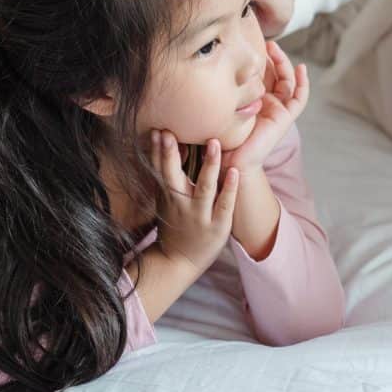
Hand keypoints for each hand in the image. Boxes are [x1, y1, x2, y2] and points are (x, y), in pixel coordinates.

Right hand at [150, 129, 238, 274]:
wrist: (178, 262)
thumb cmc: (174, 225)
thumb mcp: (164, 201)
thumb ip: (166, 176)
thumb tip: (166, 145)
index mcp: (167, 195)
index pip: (159, 169)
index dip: (156, 150)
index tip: (156, 129)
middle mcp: (180, 203)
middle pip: (173, 176)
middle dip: (170, 154)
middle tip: (171, 132)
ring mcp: (199, 215)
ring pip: (204, 187)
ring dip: (209, 165)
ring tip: (214, 143)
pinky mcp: (218, 226)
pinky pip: (224, 204)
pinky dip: (229, 188)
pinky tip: (234, 172)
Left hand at [223, 41, 308, 170]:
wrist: (230, 160)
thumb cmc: (219, 137)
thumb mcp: (219, 107)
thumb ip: (218, 92)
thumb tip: (203, 68)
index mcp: (253, 101)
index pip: (261, 75)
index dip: (259, 60)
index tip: (250, 45)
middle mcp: (267, 104)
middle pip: (276, 75)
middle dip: (272, 58)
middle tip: (266, 43)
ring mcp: (278, 110)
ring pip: (288, 81)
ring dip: (284, 64)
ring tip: (275, 49)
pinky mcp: (286, 117)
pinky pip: (300, 98)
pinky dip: (303, 83)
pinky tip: (302, 68)